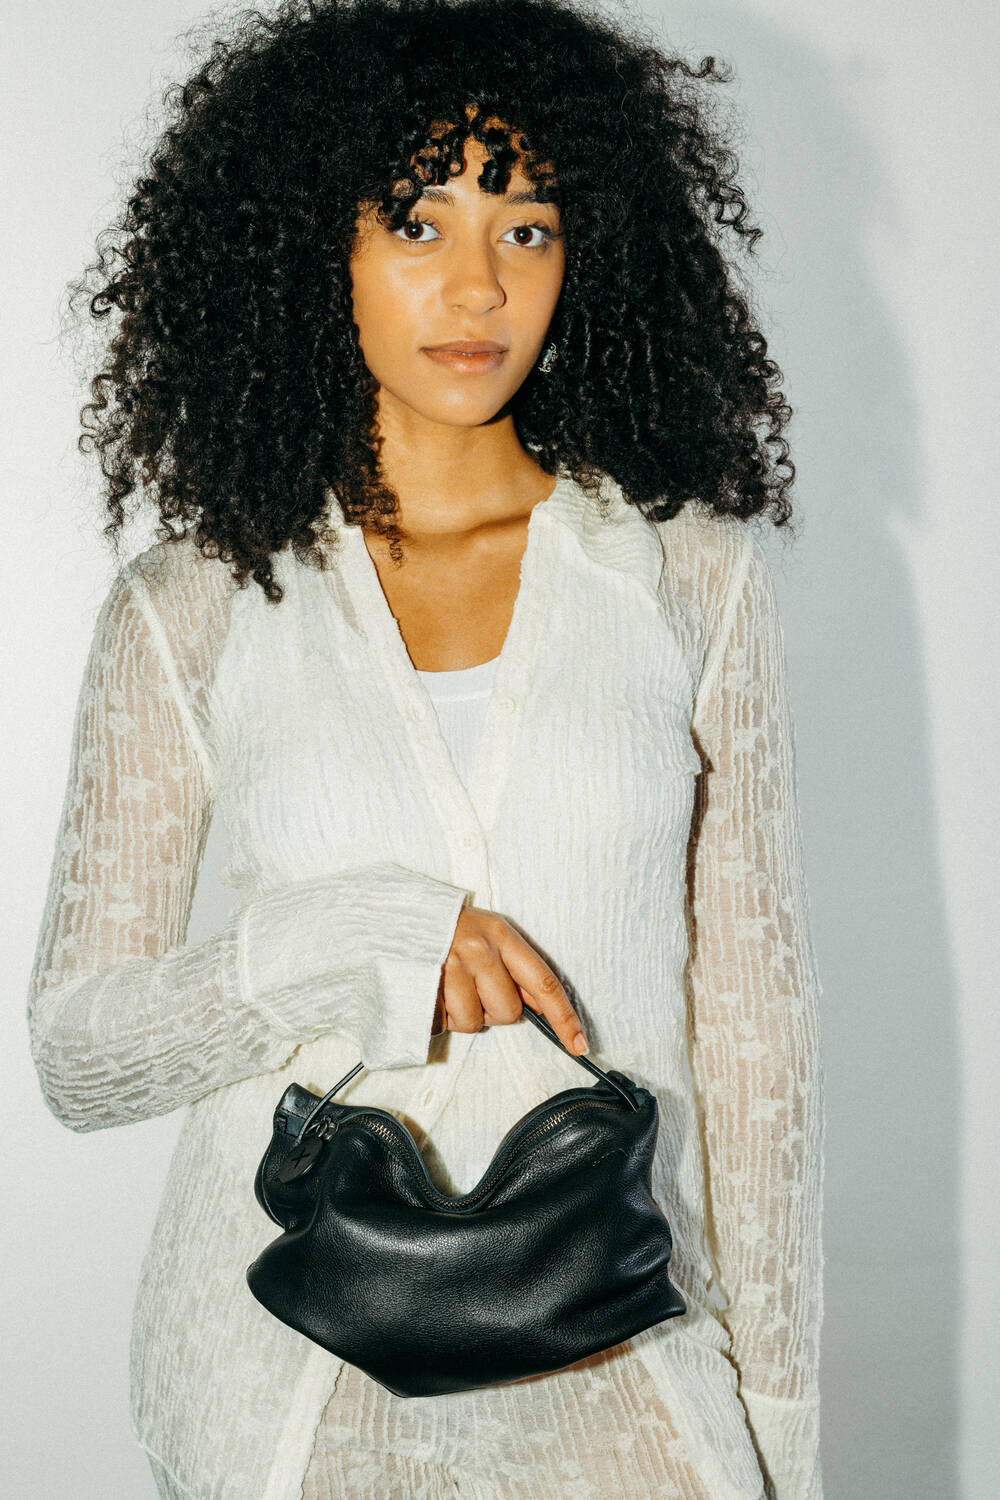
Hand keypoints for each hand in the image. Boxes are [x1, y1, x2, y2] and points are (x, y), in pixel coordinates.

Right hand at [431, 905, 588, 1055]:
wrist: (399, 913)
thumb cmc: (450, 928)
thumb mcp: (489, 933)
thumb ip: (515, 968)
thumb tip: (542, 1005)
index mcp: (500, 934)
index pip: (543, 982)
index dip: (564, 1017)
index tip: (578, 1043)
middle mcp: (477, 948)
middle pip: (507, 1012)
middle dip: (493, 1010)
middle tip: (474, 987)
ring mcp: (447, 966)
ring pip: (473, 1023)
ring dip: (462, 1015)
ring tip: (449, 988)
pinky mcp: (421, 986)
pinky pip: (443, 1024)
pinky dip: (439, 1017)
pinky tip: (433, 992)